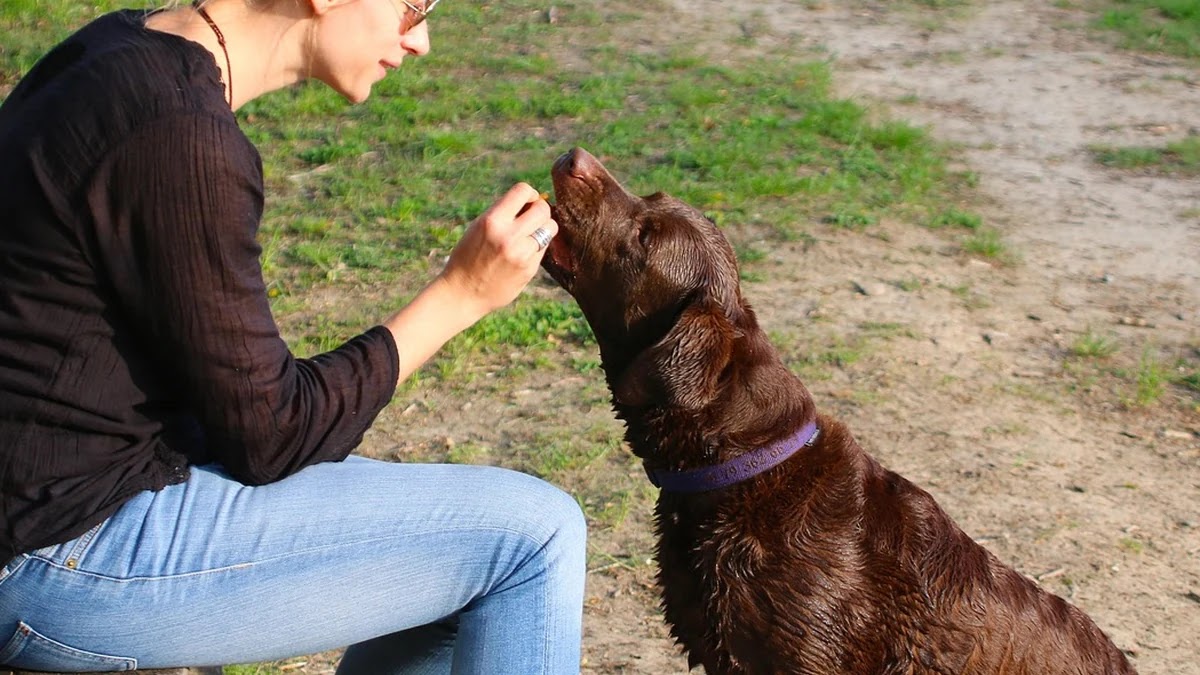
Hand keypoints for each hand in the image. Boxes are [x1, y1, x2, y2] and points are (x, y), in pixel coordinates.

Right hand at [438, 182, 556, 316]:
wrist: (464, 292)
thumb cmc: (469, 256)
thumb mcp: (478, 227)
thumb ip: (503, 214)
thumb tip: (531, 201)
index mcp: (492, 221)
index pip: (522, 191)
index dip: (530, 193)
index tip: (527, 201)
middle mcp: (508, 236)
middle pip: (542, 209)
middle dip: (540, 209)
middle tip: (532, 217)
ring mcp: (521, 254)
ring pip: (550, 228)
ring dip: (544, 227)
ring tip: (531, 233)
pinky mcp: (530, 269)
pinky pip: (544, 247)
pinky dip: (538, 245)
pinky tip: (525, 251)